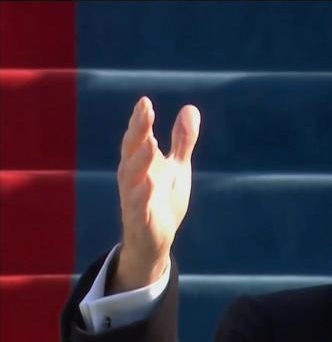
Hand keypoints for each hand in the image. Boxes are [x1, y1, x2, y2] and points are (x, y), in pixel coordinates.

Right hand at [110, 97, 199, 293]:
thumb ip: (182, 141)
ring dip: (140, 160)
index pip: (138, 138)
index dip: (140, 120)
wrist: (157, 240)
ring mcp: (134, 199)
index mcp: (141, 163)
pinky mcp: (140, 220)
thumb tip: (190, 108)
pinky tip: (149, 184)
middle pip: (132, 151)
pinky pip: (138, 208)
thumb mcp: (178, 168)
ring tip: (149, 142)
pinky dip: (141, 197)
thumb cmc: (163, 199)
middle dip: (138, 131)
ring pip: (131, 177)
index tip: (145, 102)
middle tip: (144, 110)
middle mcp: (133, 178)